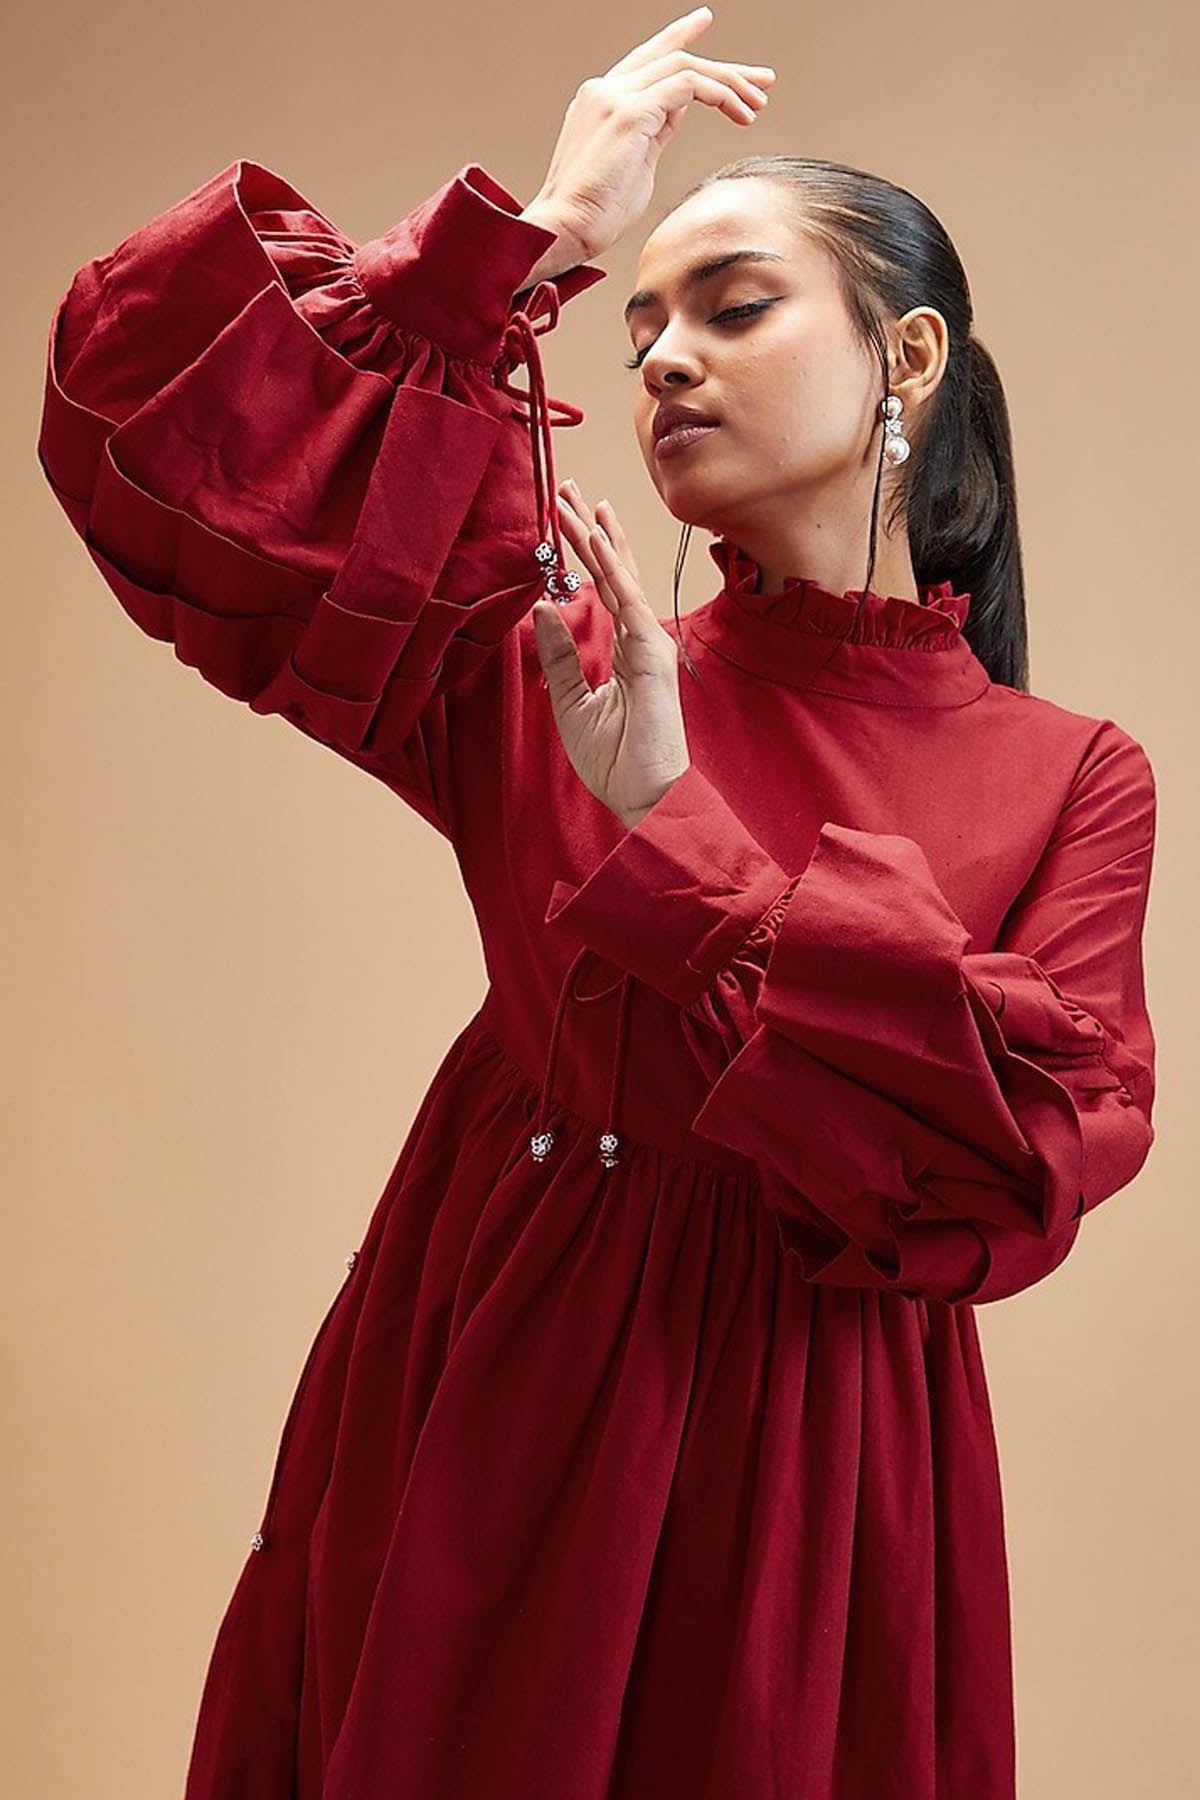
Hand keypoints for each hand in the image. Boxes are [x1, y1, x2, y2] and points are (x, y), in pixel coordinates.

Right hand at [526, 8, 774, 268]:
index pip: (649, 58)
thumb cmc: (595, 213)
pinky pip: (687, 85)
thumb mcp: (635, 163)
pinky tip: (738, 112)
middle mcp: (605, 90)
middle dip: (725, 68)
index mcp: (601, 101)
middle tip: (762, 81)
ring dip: (729, 82)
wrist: (564, 229)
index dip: (680, 36)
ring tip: (757, 105)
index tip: (706, 23)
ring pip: (685, 65)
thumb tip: (676, 114)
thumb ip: (654, 132)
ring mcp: (615, 97)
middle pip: (674, 58)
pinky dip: (719, 94)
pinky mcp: (629, 112)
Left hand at [532, 480, 690, 829]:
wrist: (644, 796)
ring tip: (577, 501)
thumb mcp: (571, 703)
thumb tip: (543, 605)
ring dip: (597, 537)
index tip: (564, 516)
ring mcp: (649, 645)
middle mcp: (639, 640)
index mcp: (623, 650)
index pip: (603, 588)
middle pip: (614, 571)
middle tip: (568, 487)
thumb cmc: (616, 760)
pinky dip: (612, 571)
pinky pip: (629, 603)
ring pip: (621, 578)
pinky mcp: (652, 656)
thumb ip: (560, 654)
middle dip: (591, 528)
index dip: (585, 551)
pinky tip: (595, 542)